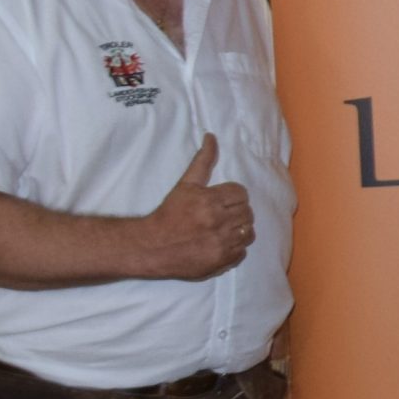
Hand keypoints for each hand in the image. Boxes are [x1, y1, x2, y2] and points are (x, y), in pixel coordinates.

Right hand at [147, 135, 254, 280]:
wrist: (151, 246)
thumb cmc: (168, 213)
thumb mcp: (185, 184)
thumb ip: (203, 160)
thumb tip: (212, 137)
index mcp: (210, 201)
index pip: (241, 193)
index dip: (233, 196)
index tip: (222, 200)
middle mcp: (217, 222)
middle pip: (247, 212)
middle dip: (236, 211)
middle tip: (221, 214)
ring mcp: (220, 243)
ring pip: (248, 232)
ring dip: (239, 229)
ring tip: (224, 228)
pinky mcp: (220, 261)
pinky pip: (242, 251)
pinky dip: (236, 247)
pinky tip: (221, 243)